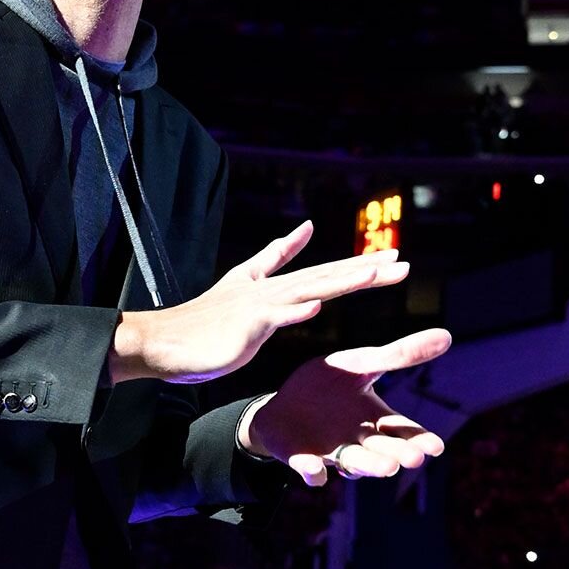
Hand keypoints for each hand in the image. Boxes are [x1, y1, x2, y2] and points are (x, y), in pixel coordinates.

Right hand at [108, 221, 408, 384]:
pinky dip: (293, 313)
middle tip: (403, 263)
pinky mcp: (242, 327)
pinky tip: (315, 308)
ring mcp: (257, 307)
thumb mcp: (245, 282)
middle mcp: (270, 291)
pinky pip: (271, 319)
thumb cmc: (205, 322)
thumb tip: (305, 226)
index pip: (324, 273)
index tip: (393, 258)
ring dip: (341, 281)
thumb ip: (275, 256)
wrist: (164, 342)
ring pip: (307, 291)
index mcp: (273, 286)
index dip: (358, 265)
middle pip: (326, 278)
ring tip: (373, 273)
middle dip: (366, 270)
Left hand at [242, 327, 451, 485]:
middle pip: (381, 450)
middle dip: (396, 454)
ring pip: (352, 462)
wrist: (284, 403)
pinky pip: (308, 467)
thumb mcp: (362, 364)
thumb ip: (399, 355)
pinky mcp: (301, 458)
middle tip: (412, 459)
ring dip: (368, 466)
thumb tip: (448, 335)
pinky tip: (317, 471)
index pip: (402, 431)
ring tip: (386, 468)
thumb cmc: (330, 385)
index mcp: (374, 419)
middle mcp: (358, 440)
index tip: (436, 447)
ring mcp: (331, 452)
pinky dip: (313, 471)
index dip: (419, 440)